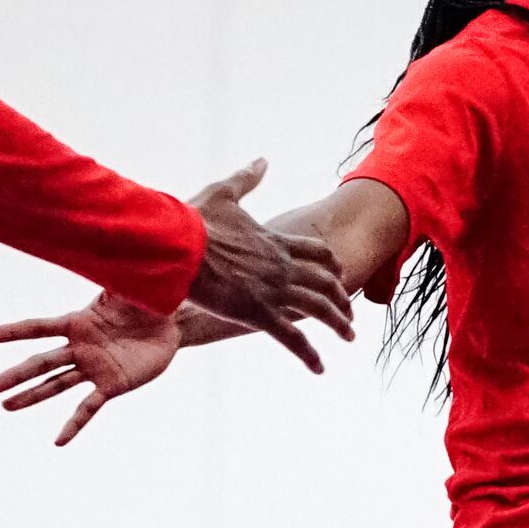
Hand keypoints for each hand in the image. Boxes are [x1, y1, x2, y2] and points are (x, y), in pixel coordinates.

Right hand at [0, 289, 187, 446]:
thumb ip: (111, 273)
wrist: (169, 326)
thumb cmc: (145, 301)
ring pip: (55, 385)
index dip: (13, 332)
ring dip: (31, 397)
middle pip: (40, 363)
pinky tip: (58, 441)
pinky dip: (74, 425)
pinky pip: (88, 408)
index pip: (39, 328)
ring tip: (6, 406)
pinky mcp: (111, 386)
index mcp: (77, 322)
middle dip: (14, 375)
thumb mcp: (126, 285)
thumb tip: (99, 239)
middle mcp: (79, 348)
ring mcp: (93, 369)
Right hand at [180, 158, 355, 366]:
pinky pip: (292, 338)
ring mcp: (272, 291)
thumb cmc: (194, 221)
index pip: (316, 252)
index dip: (331, 264)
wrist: (178, 245)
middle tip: (351, 313)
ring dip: (338, 324)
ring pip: (317, 309)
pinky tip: (321, 368)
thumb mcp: (223, 192)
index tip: (340, 274)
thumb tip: (263, 159)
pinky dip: (309, 355)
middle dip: (342, 298)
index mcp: (274, 241)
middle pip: (325, 283)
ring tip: (349, 336)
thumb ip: (247, 178)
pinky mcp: (256, 313)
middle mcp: (281, 267)